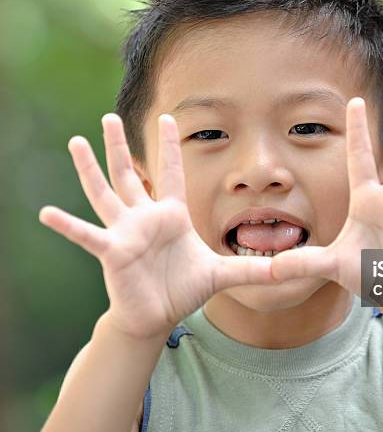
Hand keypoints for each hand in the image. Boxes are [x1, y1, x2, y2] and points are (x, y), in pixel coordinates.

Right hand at [39, 114, 279, 338]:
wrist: (158, 314)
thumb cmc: (184, 288)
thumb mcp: (221, 274)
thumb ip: (252, 271)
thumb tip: (287, 272)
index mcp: (172, 214)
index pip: (173, 172)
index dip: (171, 145)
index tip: (170, 116)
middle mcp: (146, 217)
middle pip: (131, 173)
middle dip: (121, 146)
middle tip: (110, 116)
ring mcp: (126, 232)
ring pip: (106, 193)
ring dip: (90, 169)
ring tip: (76, 142)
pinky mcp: (113, 252)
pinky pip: (87, 235)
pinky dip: (68, 226)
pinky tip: (46, 213)